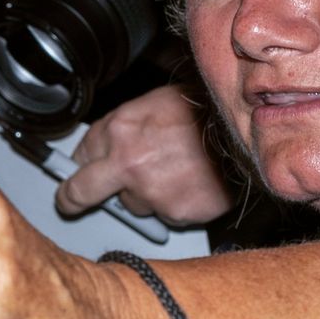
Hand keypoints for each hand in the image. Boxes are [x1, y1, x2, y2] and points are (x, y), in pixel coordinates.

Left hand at [58, 86, 233, 225]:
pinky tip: (190, 183)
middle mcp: (128, 163)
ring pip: (132, 204)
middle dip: (71, 199)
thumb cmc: (205, 112)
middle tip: (69, 203)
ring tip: (174, 171)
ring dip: (145, 195)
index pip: (79, 156)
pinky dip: (175, 204)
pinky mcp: (174, 214)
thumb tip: (105, 148)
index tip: (75, 174)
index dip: (80, 166)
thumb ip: (125, 129)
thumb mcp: (155, 103)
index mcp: (119, 130)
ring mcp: (150, 192)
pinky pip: (164, 215)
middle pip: (80, 192)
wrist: (249, 129)